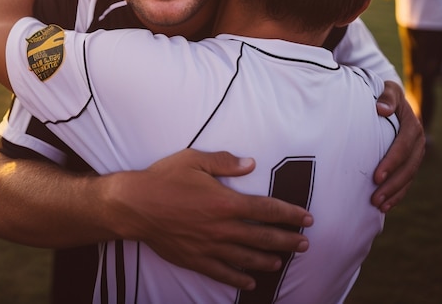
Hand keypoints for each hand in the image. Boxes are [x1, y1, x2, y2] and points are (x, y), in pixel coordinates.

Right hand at [105, 148, 311, 290]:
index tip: (306, 218)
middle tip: (304, 244)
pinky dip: (239, 278)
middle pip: (263, 236)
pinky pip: (223, 273)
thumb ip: (224, 162)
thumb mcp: (194, 160)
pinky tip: (250, 281)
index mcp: (225, 202)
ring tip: (282, 261)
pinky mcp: (196, 259)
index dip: (289, 214)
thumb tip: (250, 164)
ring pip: (247, 257)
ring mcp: (210, 247)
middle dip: (287, 240)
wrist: (136, 205)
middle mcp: (223, 228)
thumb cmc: (164, 179)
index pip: (266, 209)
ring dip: (268, 259)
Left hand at [373, 81, 424, 211]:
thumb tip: (382, 109)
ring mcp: (415, 154)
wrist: (392, 99)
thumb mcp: (388, 90)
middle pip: (406, 168)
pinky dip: (397, 194)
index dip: (390, 163)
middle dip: (392, 184)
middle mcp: (417, 143)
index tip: (376, 176)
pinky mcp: (409, 161)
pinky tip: (385, 206)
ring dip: (394, 193)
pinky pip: (406, 180)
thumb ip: (386, 97)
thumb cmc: (385, 94)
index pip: (402, 148)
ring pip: (407, 177)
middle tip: (374, 197)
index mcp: (412, 127)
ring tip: (378, 205)